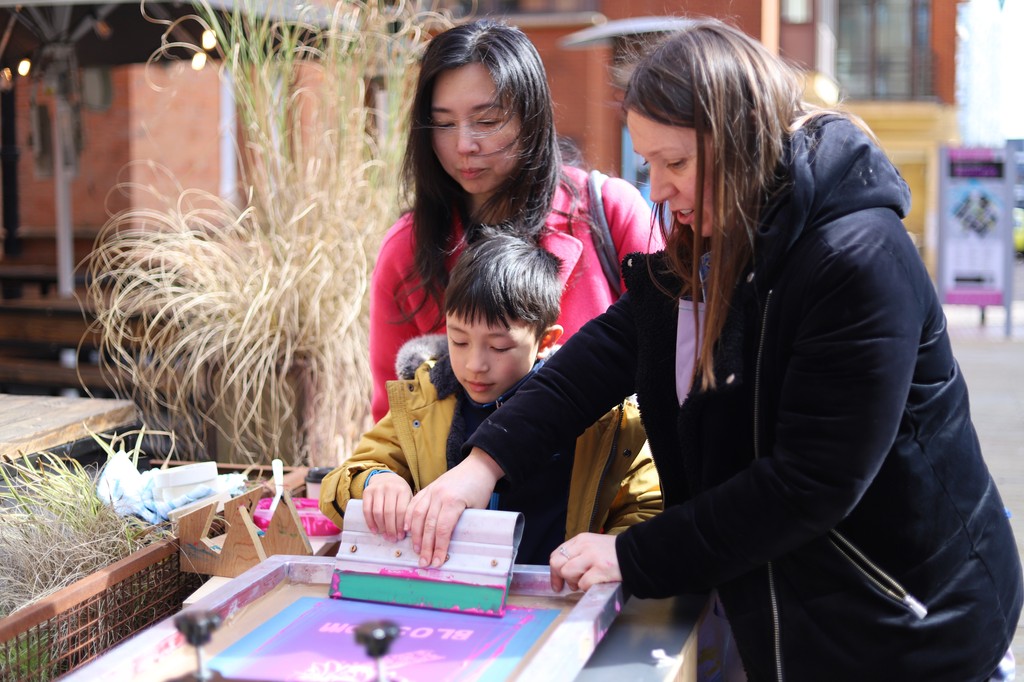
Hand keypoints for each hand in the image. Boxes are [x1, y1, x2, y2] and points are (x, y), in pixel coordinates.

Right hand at [362, 471, 412, 541]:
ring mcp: (377, 489)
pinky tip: (375, 530)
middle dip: (391, 529)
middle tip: (392, 539)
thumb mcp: (408, 496)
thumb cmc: (399, 492)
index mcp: (402, 489)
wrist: (386, 478)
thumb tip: (409, 531)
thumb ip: (408, 510)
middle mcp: (390, 488)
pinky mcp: (367, 491)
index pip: (401, 511)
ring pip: (378, 512)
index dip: (400, 526)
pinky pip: (367, 510)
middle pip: (389, 513)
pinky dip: (370, 522)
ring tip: (385, 536)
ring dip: (381, 527)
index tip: (400, 536)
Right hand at [404, 448, 502, 566]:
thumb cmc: (480, 489)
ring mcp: (432, 490)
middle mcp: (439, 495)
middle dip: (425, 547)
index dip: (438, 547)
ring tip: (416, 550)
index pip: (442, 529)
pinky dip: (408, 517)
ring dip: (415, 535)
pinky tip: (406, 530)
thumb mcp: (478, 508)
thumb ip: (464, 524)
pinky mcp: (428, 488)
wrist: (478, 466)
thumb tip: (453, 545)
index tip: (437, 562)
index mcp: (454, 501)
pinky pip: (414, 503)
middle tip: (424, 562)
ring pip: (417, 515)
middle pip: (428, 525)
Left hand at [550, 533, 620, 591]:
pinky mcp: (601, 569)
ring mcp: (592, 557)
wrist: (635, 553)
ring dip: (575, 582)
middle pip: (557, 564)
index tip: (558, 584)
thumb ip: (577, 554)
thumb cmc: (612, 553)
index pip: (556, 555)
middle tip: (572, 585)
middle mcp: (584, 546)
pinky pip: (583, 583)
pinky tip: (596, 583)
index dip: (554, 572)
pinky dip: (587, 587)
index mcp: (580, 540)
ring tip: (586, 581)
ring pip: (568, 573)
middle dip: (562, 578)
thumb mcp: (592, 546)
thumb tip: (562, 571)